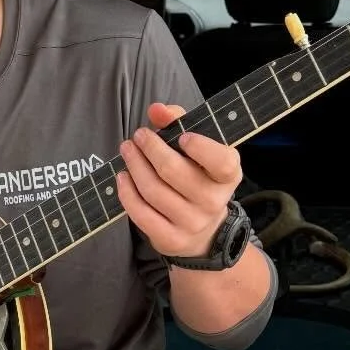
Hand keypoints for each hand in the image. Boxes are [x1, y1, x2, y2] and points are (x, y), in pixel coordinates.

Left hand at [117, 101, 243, 258]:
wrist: (203, 230)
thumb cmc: (197, 176)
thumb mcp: (198, 148)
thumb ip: (179, 121)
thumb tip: (156, 110)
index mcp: (227, 176)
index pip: (221, 162)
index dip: (201, 148)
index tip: (182, 136)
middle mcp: (213, 201)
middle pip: (173, 171)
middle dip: (150, 149)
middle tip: (138, 135)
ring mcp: (192, 223)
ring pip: (153, 191)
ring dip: (134, 166)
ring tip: (127, 151)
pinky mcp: (171, 239)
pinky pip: (142, 215)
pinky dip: (127, 193)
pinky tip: (122, 177)